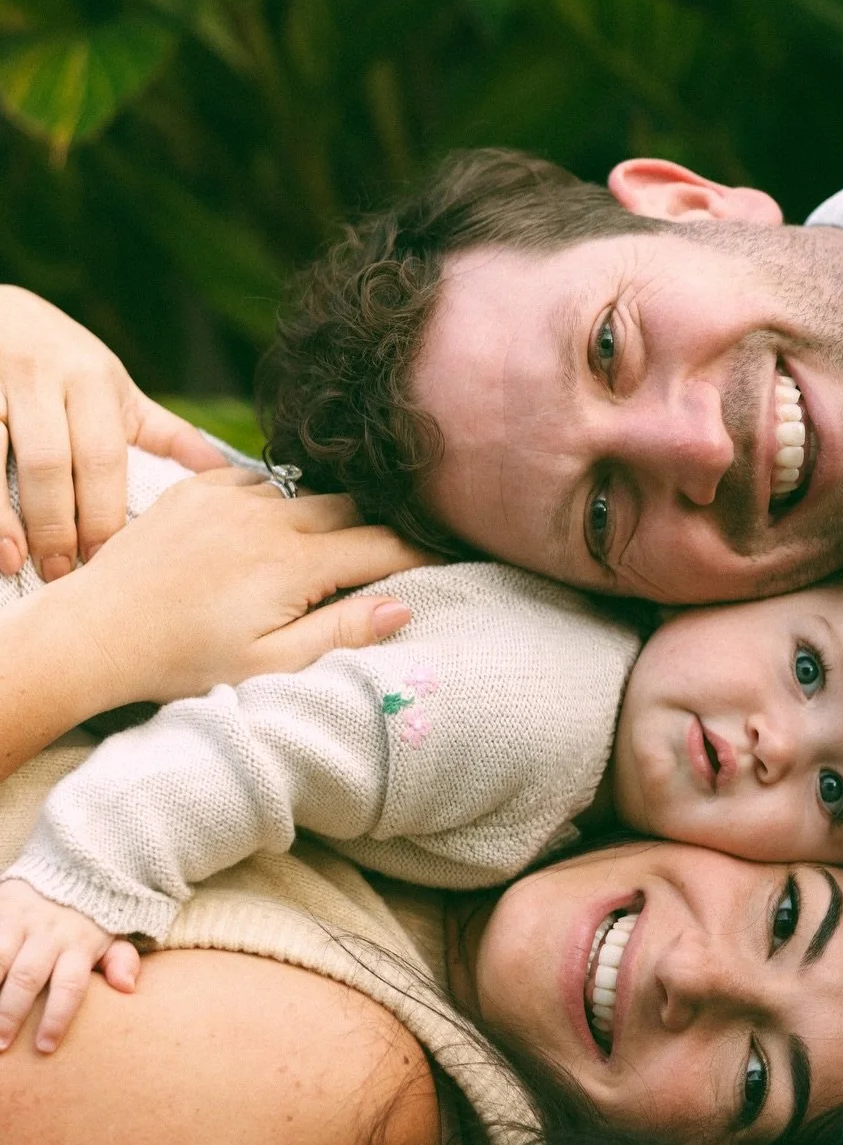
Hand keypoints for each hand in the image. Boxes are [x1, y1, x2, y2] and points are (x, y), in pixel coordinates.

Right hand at [0, 286, 227, 582]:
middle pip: (50, 463)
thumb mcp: (114, 389)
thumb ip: (165, 433)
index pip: (103, 458)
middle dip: (58, 526)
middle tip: (64, 574)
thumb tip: (229, 474)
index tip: (108, 560)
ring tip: (17, 563)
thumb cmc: (64, 362)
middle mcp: (41, 377)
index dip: (103, 514)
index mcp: (92, 380)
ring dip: (6, 518)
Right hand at [0, 877, 139, 1053]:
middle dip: (11, 1014)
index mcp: (80, 945)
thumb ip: (121, 960)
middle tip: (1, 1046)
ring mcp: (21, 921)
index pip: (70, 986)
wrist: (71, 866)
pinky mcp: (2, 910)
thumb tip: (128, 987)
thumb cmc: (89, 916)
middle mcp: (50, 934)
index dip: (57, 1018)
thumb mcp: (113, 935)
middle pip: (28, 977)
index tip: (45, 1048)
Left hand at [61, 468, 424, 706]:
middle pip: (352, 509)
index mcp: (293, 564)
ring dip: (327, 514)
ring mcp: (230, 496)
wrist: (97, 631)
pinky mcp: (196, 487)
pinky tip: (272, 527)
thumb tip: (403, 606)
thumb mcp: (269, 663)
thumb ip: (341, 632)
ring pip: (307, 491)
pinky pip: (257, 480)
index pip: (382, 546)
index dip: (419, 553)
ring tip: (333, 542)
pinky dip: (277, 500)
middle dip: (378, 530)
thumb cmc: (183, 660)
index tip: (443, 557)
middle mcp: (267, 518)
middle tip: (392, 552)